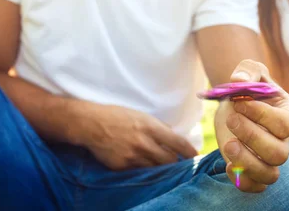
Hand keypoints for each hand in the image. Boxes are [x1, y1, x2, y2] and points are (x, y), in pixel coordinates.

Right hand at [71, 102, 197, 169]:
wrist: (91, 124)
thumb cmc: (118, 117)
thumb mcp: (142, 116)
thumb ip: (158, 128)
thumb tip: (174, 138)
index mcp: (151, 127)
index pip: (178, 142)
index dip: (190, 151)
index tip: (196, 157)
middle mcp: (144, 143)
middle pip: (169, 160)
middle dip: (176, 163)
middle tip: (178, 163)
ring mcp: (132, 156)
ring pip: (155, 168)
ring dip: (160, 167)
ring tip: (160, 164)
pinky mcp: (122, 167)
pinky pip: (139, 172)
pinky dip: (143, 169)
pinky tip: (141, 163)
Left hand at [214, 59, 288, 192]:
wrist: (235, 104)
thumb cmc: (247, 87)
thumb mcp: (248, 71)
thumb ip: (247, 70)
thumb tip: (239, 80)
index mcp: (288, 114)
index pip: (284, 124)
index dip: (262, 115)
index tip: (240, 102)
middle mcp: (283, 139)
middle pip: (279, 153)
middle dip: (253, 138)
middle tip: (231, 119)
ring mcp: (269, 158)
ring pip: (270, 174)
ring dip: (247, 162)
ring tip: (228, 144)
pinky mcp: (254, 171)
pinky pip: (256, 187)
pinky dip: (243, 180)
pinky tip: (228, 164)